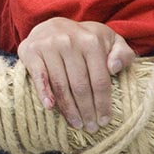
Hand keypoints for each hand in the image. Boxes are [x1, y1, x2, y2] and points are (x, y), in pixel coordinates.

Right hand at [17, 18, 135, 132]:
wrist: (50, 26)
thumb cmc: (84, 39)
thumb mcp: (109, 40)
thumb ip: (122, 53)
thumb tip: (114, 68)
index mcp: (92, 41)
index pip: (99, 80)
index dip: (102, 103)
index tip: (104, 120)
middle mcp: (69, 42)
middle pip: (80, 86)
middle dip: (86, 110)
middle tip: (90, 128)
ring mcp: (49, 46)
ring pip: (61, 85)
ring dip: (69, 109)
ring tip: (76, 124)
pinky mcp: (31, 51)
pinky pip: (39, 77)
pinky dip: (44, 93)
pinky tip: (50, 107)